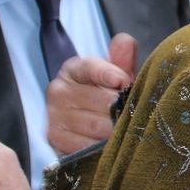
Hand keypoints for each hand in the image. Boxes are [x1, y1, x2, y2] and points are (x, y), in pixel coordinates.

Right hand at [47, 34, 136, 155]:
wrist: (82, 125)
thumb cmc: (103, 96)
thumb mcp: (114, 76)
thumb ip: (122, 60)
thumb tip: (126, 42)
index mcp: (73, 69)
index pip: (90, 67)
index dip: (108, 73)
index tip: (123, 80)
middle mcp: (58, 90)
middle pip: (99, 100)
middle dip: (121, 108)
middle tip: (136, 114)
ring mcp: (54, 115)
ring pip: (95, 125)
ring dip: (115, 130)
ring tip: (127, 131)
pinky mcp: (55, 138)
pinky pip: (85, 145)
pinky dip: (102, 147)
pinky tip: (111, 145)